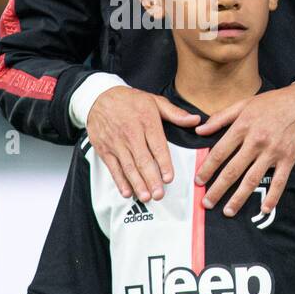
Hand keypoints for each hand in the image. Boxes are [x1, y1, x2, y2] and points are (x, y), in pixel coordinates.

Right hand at [86, 86, 199, 202]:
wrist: (99, 97)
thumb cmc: (130, 100)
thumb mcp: (154, 101)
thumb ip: (175, 113)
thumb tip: (195, 120)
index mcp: (146, 121)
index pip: (157, 146)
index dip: (163, 163)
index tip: (169, 178)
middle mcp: (131, 133)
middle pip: (142, 160)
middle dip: (151, 179)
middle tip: (159, 194)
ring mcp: (116, 142)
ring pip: (128, 166)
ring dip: (137, 183)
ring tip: (146, 197)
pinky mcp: (104, 149)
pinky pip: (113, 167)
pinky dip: (119, 181)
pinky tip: (127, 191)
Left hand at [192, 82, 294, 215]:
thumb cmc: (272, 103)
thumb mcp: (244, 104)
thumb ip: (220, 118)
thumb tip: (199, 130)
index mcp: (243, 127)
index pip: (219, 152)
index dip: (207, 168)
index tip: (199, 181)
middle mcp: (256, 141)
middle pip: (233, 170)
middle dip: (218, 189)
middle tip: (207, 202)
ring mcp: (273, 152)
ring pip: (252, 179)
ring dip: (239, 198)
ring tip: (228, 211)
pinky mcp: (288, 159)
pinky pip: (279, 181)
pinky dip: (272, 197)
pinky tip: (264, 209)